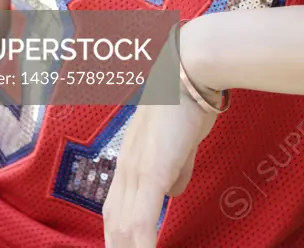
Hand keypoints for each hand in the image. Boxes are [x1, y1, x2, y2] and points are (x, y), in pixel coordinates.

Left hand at [102, 88, 217, 247]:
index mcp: (131, 159)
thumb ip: (177, 169)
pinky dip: (142, 244)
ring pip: (123, 226)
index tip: (123, 247)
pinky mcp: (152, 172)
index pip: (115, 208)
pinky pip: (142, 220)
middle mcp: (127, 166)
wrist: (188, 73)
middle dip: (119, 247)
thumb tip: (174, 193)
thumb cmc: (189, 101)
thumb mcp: (182, 143)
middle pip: (113, 222)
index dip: (117, 233)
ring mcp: (136, 170)